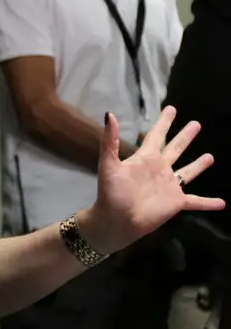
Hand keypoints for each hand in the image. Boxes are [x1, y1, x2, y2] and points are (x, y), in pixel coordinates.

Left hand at [81, 107, 225, 254]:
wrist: (116, 220)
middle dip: (185, 136)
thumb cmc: (111, 192)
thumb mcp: (109, 164)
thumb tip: (109, 114)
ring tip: (210, 156)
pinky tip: (222, 203)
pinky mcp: (176, 202)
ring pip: (187, 172)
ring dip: (198, 165)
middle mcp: (159, 169)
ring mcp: (169, 186)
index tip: (172, 109)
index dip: (164, 122)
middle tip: (196, 124)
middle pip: (175, 148)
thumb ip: (110, 141)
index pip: (156, 135)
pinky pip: (196, 201)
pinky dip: (208, 202)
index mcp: (145, 158)